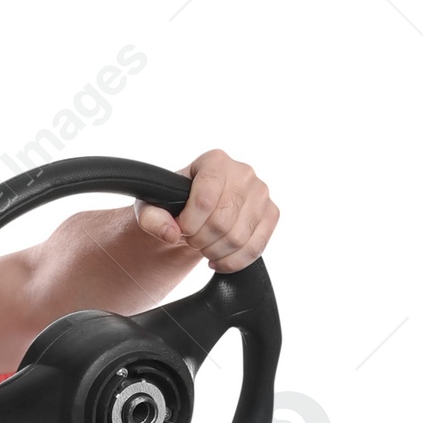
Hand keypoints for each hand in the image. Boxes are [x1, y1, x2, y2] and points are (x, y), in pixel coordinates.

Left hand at [132, 149, 278, 271]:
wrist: (198, 211)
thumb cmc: (175, 204)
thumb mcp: (152, 206)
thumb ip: (151, 218)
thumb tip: (171, 233)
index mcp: (215, 161)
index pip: (205, 199)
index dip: (189, 224)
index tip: (181, 229)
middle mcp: (243, 172)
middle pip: (222, 221)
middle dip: (200, 240)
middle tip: (192, 240)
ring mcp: (261, 193)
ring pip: (238, 238)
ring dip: (215, 252)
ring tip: (204, 247)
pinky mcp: (271, 214)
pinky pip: (255, 248)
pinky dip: (233, 262)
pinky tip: (218, 260)